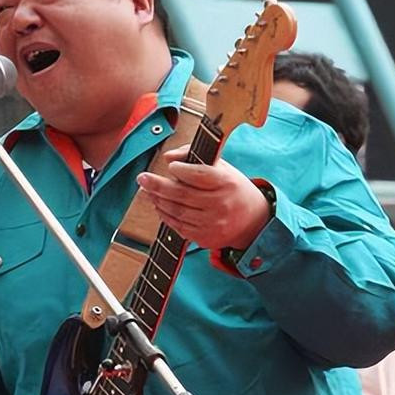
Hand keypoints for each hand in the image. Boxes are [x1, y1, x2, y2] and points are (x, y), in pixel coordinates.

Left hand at [136, 144, 270, 250]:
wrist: (253, 221)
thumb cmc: (232, 188)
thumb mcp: (221, 167)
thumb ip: (194, 157)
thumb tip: (168, 157)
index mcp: (226, 183)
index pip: (200, 175)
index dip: (181, 170)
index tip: (170, 166)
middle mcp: (221, 204)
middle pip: (183, 195)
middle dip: (157, 186)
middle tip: (142, 178)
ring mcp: (213, 224)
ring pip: (177, 212)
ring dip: (158, 201)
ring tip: (147, 191)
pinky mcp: (206, 238)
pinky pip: (179, 227)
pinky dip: (165, 216)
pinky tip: (159, 205)